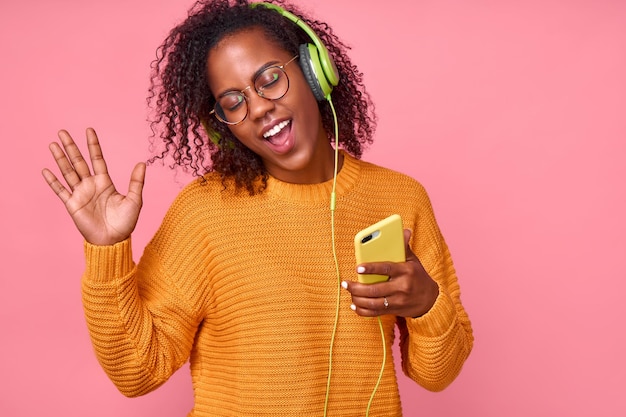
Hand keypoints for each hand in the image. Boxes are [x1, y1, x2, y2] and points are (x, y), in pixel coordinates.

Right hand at [41, 128, 145, 244]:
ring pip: (68, 172)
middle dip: (71, 147)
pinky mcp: (72, 205)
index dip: (93, 145)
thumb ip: (136, 182)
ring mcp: (80, 194)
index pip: (97, 159)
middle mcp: (91, 185)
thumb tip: (143, 163)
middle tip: (62, 131)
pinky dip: (53, 181)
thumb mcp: (135, 200)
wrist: (113, 241)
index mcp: (105, 182)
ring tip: (53, 144)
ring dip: (60, 159)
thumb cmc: (125, 222)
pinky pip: (61, 190)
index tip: (89, 130)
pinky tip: (46, 170)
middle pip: (78, 162)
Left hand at [342, 229, 438, 317]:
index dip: (371, 268)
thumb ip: (404, 248)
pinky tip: (354, 305)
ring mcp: (398, 301)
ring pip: (373, 303)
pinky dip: (363, 311)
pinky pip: (375, 313)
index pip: (386, 269)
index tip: (358, 267)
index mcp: (406, 271)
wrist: (430, 300)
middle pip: (375, 289)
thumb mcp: (413, 261)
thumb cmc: (418, 276)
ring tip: (348, 292)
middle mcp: (402, 287)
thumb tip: (403, 231)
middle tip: (345, 283)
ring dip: (357, 299)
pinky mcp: (394, 311)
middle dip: (357, 287)